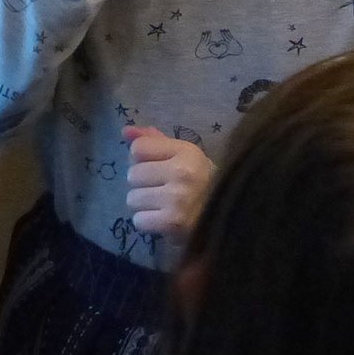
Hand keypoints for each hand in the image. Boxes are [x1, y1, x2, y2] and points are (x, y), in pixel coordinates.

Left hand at [123, 126, 214, 240]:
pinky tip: (163, 220)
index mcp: (187, 151)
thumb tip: (125, 131)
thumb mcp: (185, 156)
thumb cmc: (203, 183)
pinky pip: (138, 220)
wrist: (228, 218)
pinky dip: (148, 222)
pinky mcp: (172, 223)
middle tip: (162, 190)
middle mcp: (182, 172)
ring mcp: (177, 198)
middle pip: (133, 174)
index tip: (159, 168)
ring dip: (144, 205)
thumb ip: (155, 141)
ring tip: (163, 205)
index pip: (138, 148)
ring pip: (132, 199)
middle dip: (143, 184)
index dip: (143, 159)